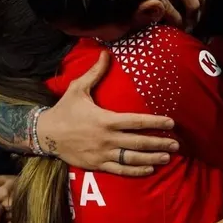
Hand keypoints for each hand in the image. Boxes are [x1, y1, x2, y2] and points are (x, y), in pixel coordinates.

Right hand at [37, 52, 178, 176]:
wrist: (46, 134)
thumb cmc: (64, 110)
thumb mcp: (78, 88)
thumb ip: (95, 72)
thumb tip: (106, 52)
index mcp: (106, 119)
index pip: (137, 121)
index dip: (156, 122)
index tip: (171, 123)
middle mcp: (107, 138)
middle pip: (139, 142)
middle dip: (160, 143)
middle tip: (176, 144)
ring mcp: (103, 153)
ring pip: (132, 158)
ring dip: (152, 158)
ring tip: (167, 157)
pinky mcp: (98, 165)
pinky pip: (120, 170)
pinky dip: (136, 170)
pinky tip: (149, 169)